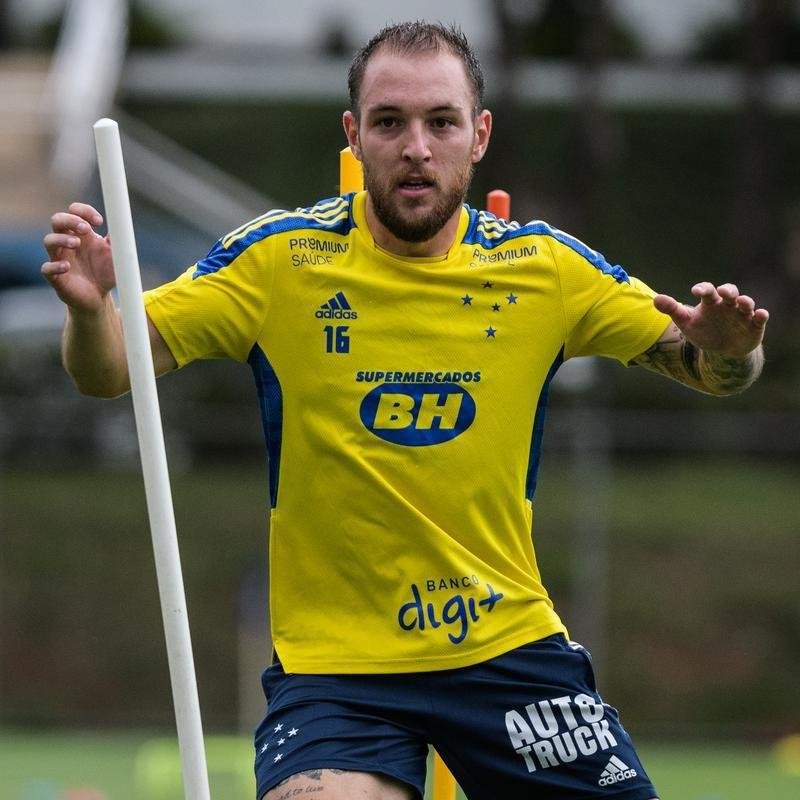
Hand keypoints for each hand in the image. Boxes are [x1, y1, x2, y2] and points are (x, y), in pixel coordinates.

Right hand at [41, 202, 114, 312]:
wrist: (99, 298)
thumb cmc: (104, 273)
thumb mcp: (116, 256)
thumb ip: (118, 242)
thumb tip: (123, 227)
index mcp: (82, 234)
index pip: (74, 212)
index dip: (84, 211)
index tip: (99, 221)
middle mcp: (67, 242)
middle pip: (57, 220)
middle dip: (70, 220)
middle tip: (86, 228)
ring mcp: (59, 258)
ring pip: (49, 240)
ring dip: (61, 239)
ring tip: (76, 243)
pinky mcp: (55, 277)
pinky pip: (46, 268)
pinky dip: (54, 265)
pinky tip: (66, 267)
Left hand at [653, 282, 768, 357]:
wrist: (722, 349)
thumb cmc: (703, 331)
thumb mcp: (686, 322)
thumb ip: (672, 310)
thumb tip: (655, 299)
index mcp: (710, 302)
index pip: (708, 290)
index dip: (703, 289)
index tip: (697, 292)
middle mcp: (727, 305)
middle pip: (730, 291)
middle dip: (728, 290)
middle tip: (723, 292)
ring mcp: (742, 314)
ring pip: (747, 303)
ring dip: (745, 301)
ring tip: (742, 302)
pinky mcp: (754, 325)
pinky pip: (760, 318)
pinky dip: (761, 315)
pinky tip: (760, 314)